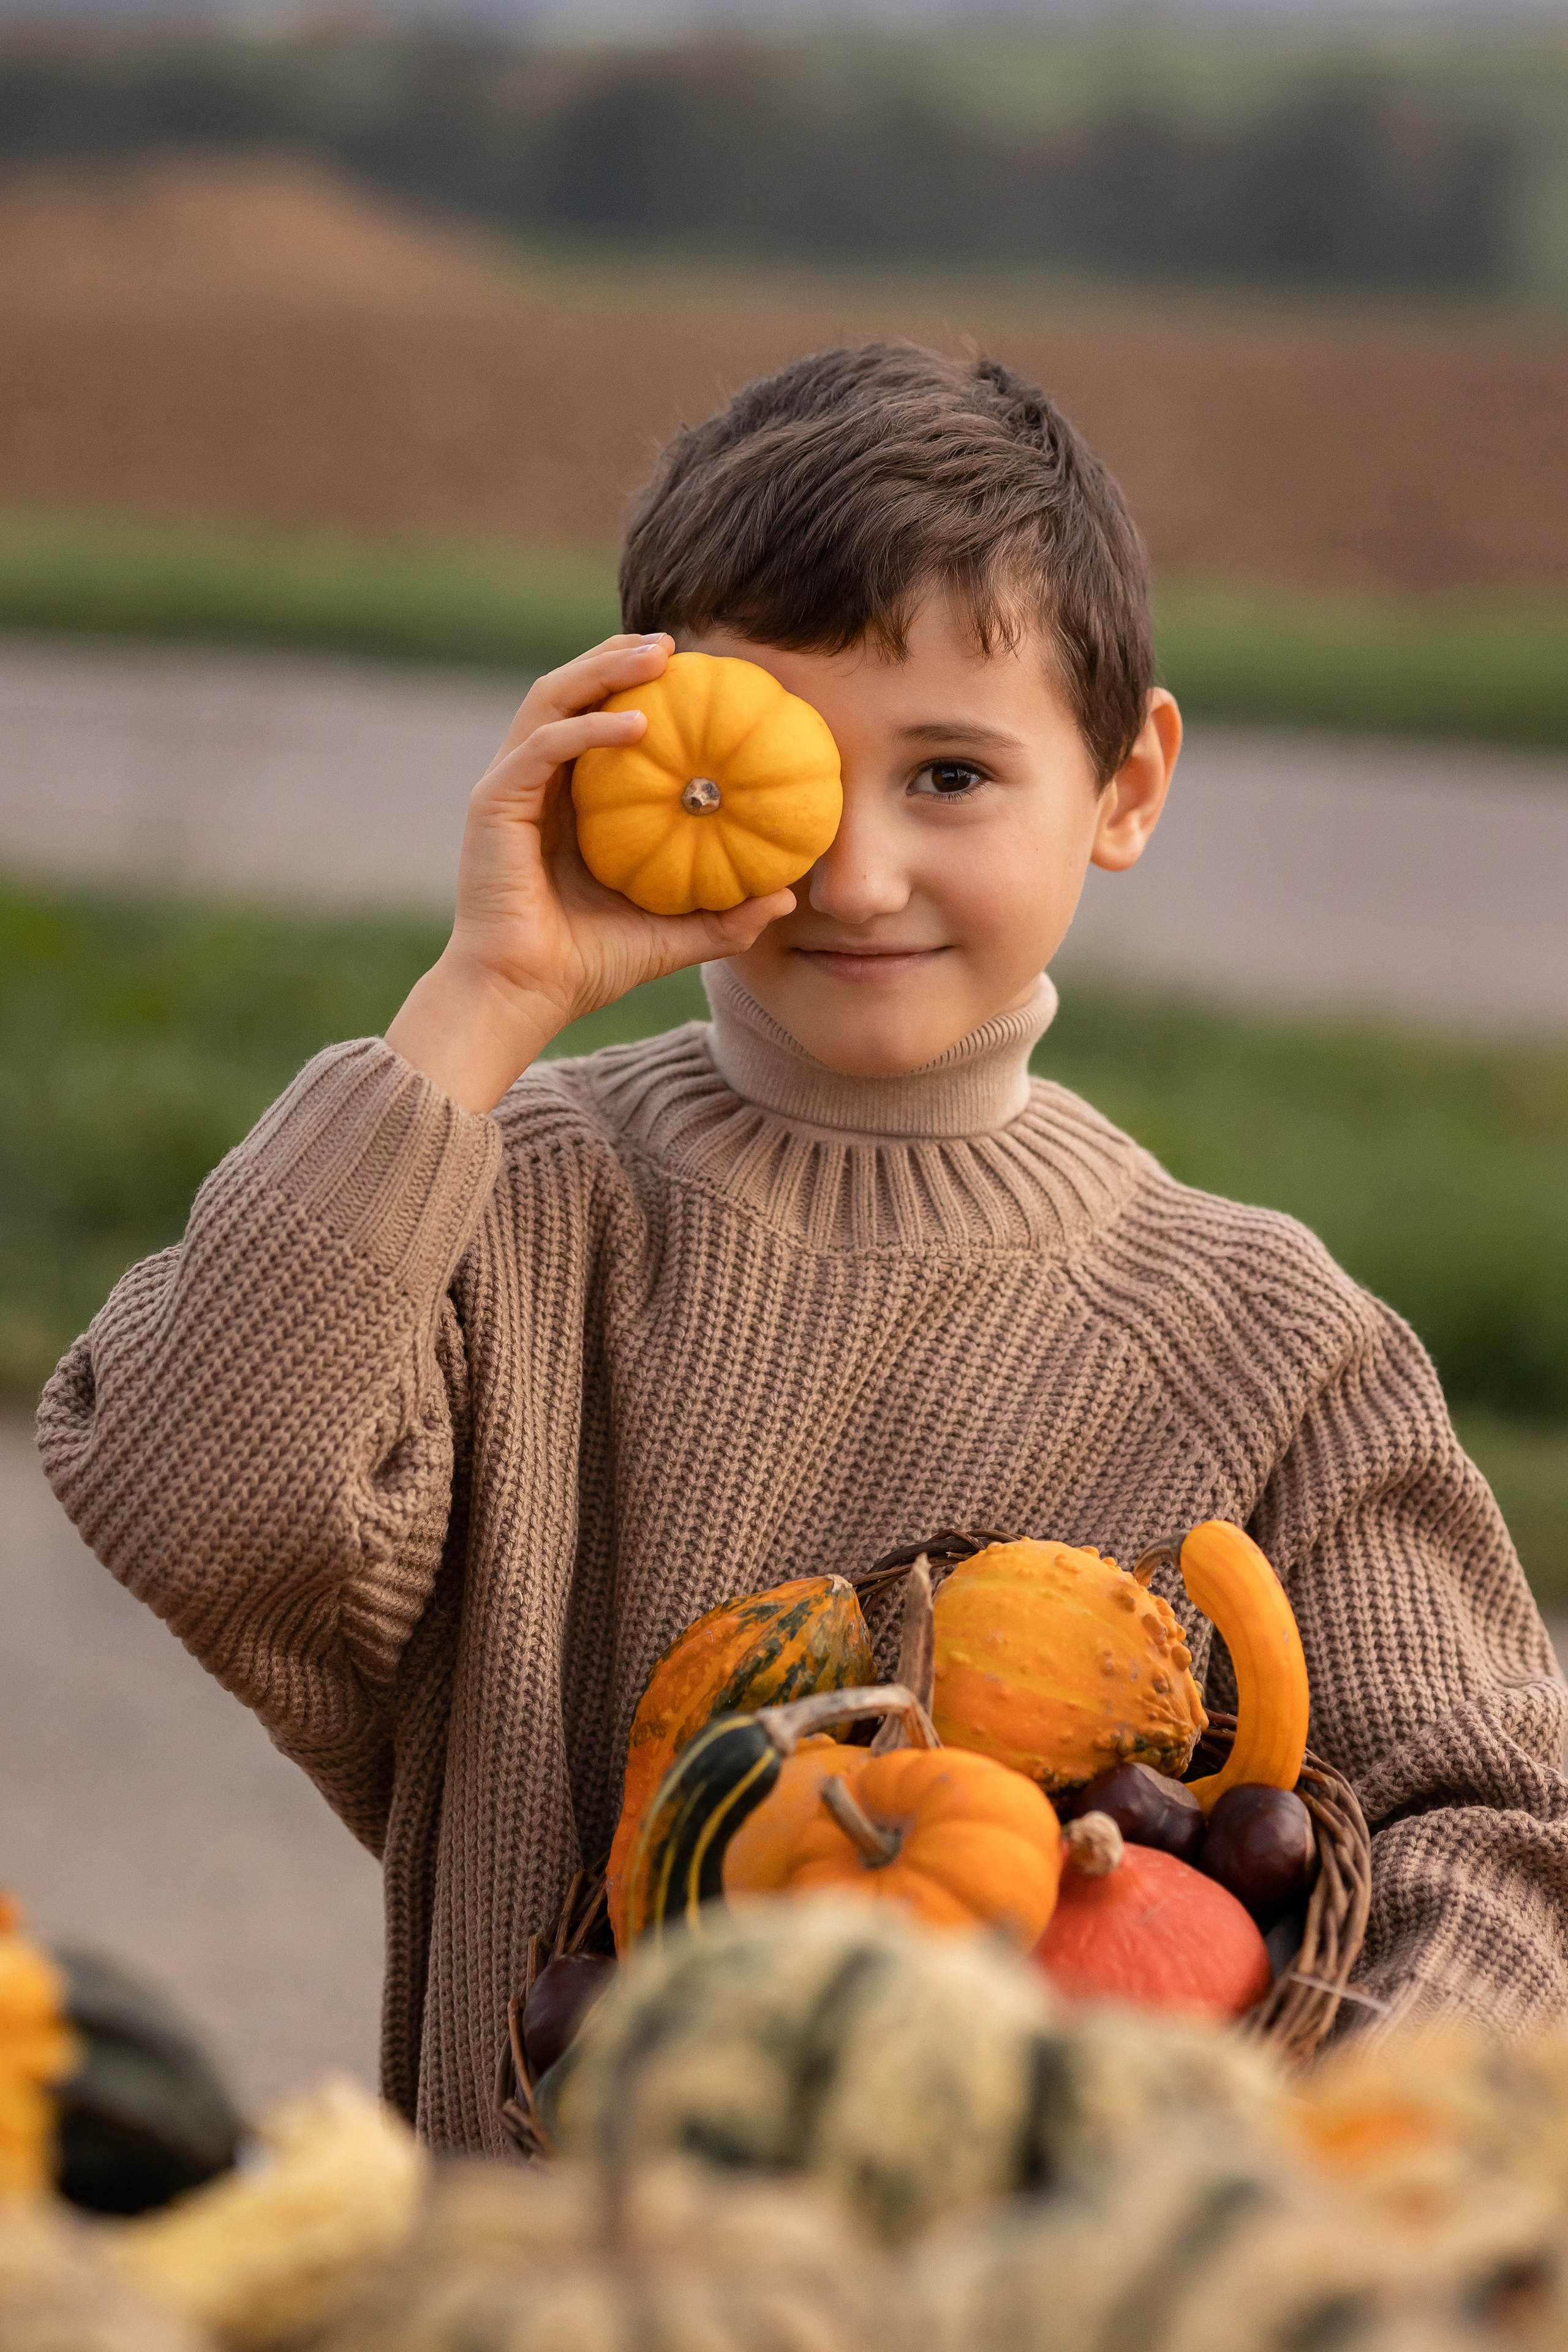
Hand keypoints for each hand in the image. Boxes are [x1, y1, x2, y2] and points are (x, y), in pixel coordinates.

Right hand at [385, 634, 795, 1111]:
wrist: (522, 996)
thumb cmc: (589, 967)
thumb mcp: (673, 936)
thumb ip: (724, 916)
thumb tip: (787, 896)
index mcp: (567, 803)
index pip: (597, 724)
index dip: (636, 689)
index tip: (692, 671)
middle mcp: (535, 784)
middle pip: (571, 694)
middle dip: (618, 658)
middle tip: (673, 644)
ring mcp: (510, 789)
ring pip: (551, 700)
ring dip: (602, 670)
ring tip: (656, 656)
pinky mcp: (493, 803)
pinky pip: (542, 747)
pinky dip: (587, 729)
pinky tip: (636, 724)